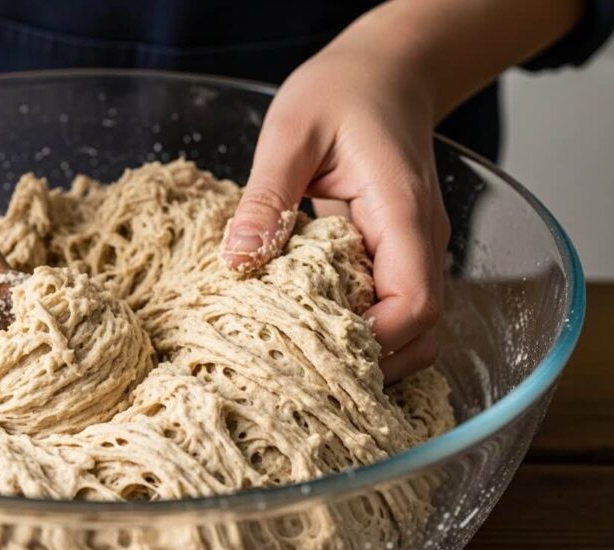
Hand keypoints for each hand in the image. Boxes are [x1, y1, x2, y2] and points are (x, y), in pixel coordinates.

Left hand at [222, 38, 449, 381]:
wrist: (384, 70)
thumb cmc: (341, 90)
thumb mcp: (290, 133)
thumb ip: (266, 198)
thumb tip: (237, 263)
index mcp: (401, 212)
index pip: (415, 302)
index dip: (375, 341)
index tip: (315, 349)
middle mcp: (419, 240)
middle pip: (421, 332)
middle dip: (371, 362)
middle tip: (300, 369)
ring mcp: (412, 250)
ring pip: (411, 328)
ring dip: (366, 350)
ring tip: (301, 354)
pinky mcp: (393, 252)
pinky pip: (388, 306)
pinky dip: (358, 326)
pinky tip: (309, 322)